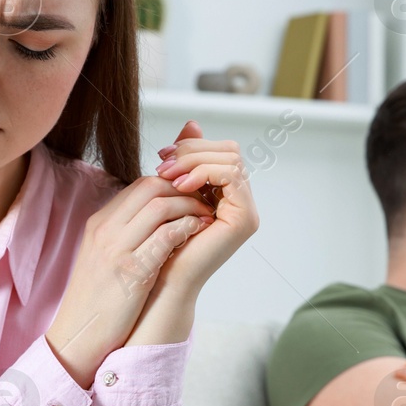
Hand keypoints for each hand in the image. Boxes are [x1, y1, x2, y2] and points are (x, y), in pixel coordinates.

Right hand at [44, 170, 214, 386]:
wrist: (79, 333)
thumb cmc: (97, 298)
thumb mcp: (103, 256)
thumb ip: (124, 233)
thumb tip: (156, 217)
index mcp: (99, 223)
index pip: (140, 185)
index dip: (171, 185)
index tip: (190, 196)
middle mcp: (105, 230)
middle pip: (151, 187)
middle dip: (184, 190)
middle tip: (205, 202)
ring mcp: (116, 249)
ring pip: (160, 206)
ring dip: (190, 207)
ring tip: (207, 217)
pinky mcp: (132, 271)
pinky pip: (165, 236)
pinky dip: (187, 228)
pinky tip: (199, 232)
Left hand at [146, 120, 258, 293]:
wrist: (159, 281)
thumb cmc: (160, 241)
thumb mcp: (170, 190)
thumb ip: (184, 160)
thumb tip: (192, 124)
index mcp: (226, 195)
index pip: (221, 151)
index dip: (192, 146)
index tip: (161, 155)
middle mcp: (241, 202)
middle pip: (230, 150)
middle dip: (193, 150)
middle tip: (162, 162)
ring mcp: (246, 211)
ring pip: (231, 159)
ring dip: (194, 160)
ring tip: (167, 175)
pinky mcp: (244, 219)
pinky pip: (231, 175)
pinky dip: (204, 172)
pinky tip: (180, 185)